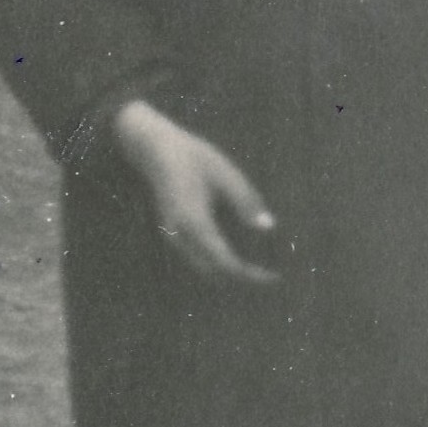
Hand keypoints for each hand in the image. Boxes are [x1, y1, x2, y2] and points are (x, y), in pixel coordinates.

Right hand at [113, 100, 280, 284]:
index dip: (249, 274)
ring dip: (230, 272)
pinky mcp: (174, 233)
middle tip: (271, 275)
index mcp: (194, 221)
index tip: (273, 277)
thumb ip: (245, 200)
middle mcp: (180, 235)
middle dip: (242, 278)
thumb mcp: (225, 173)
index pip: (224, 261)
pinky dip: (219, 262)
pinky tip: (239, 253)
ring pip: (204, 268)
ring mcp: (174, 236)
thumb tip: (268, 228)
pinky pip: (198, 258)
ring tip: (259, 267)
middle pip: (214, 272)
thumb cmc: (193, 157)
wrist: (154, 149)